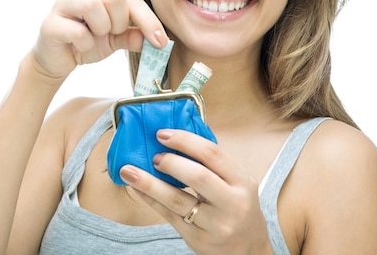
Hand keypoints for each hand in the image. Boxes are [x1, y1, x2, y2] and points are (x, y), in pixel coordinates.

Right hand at [31, 0, 167, 80]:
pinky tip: (80, 46)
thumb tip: (158, 40)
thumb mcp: (116, 38)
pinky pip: (77, 31)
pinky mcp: (50, 23)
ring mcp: (62, 3)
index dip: (148, 20)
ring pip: (93, 5)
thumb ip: (134, 35)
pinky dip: (85, 43)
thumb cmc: (86, 41)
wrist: (57, 60)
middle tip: (111, 34)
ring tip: (94, 36)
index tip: (161, 41)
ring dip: (101, 29)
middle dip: (119, 22)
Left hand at [120, 129, 272, 254]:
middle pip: (197, 177)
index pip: (212, 154)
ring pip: (177, 200)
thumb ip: (212, 164)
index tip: (162, 133)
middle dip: (170, 162)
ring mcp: (215, 224)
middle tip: (153, 156)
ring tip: (128, 170)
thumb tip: (173, 138)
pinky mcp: (198, 240)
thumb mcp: (237, 183)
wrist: (248, 251)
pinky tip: (137, 189)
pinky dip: (150, 200)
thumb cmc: (237, 207)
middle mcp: (232, 203)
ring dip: (149, 183)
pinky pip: (169, 216)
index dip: (185, 140)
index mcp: (242, 181)